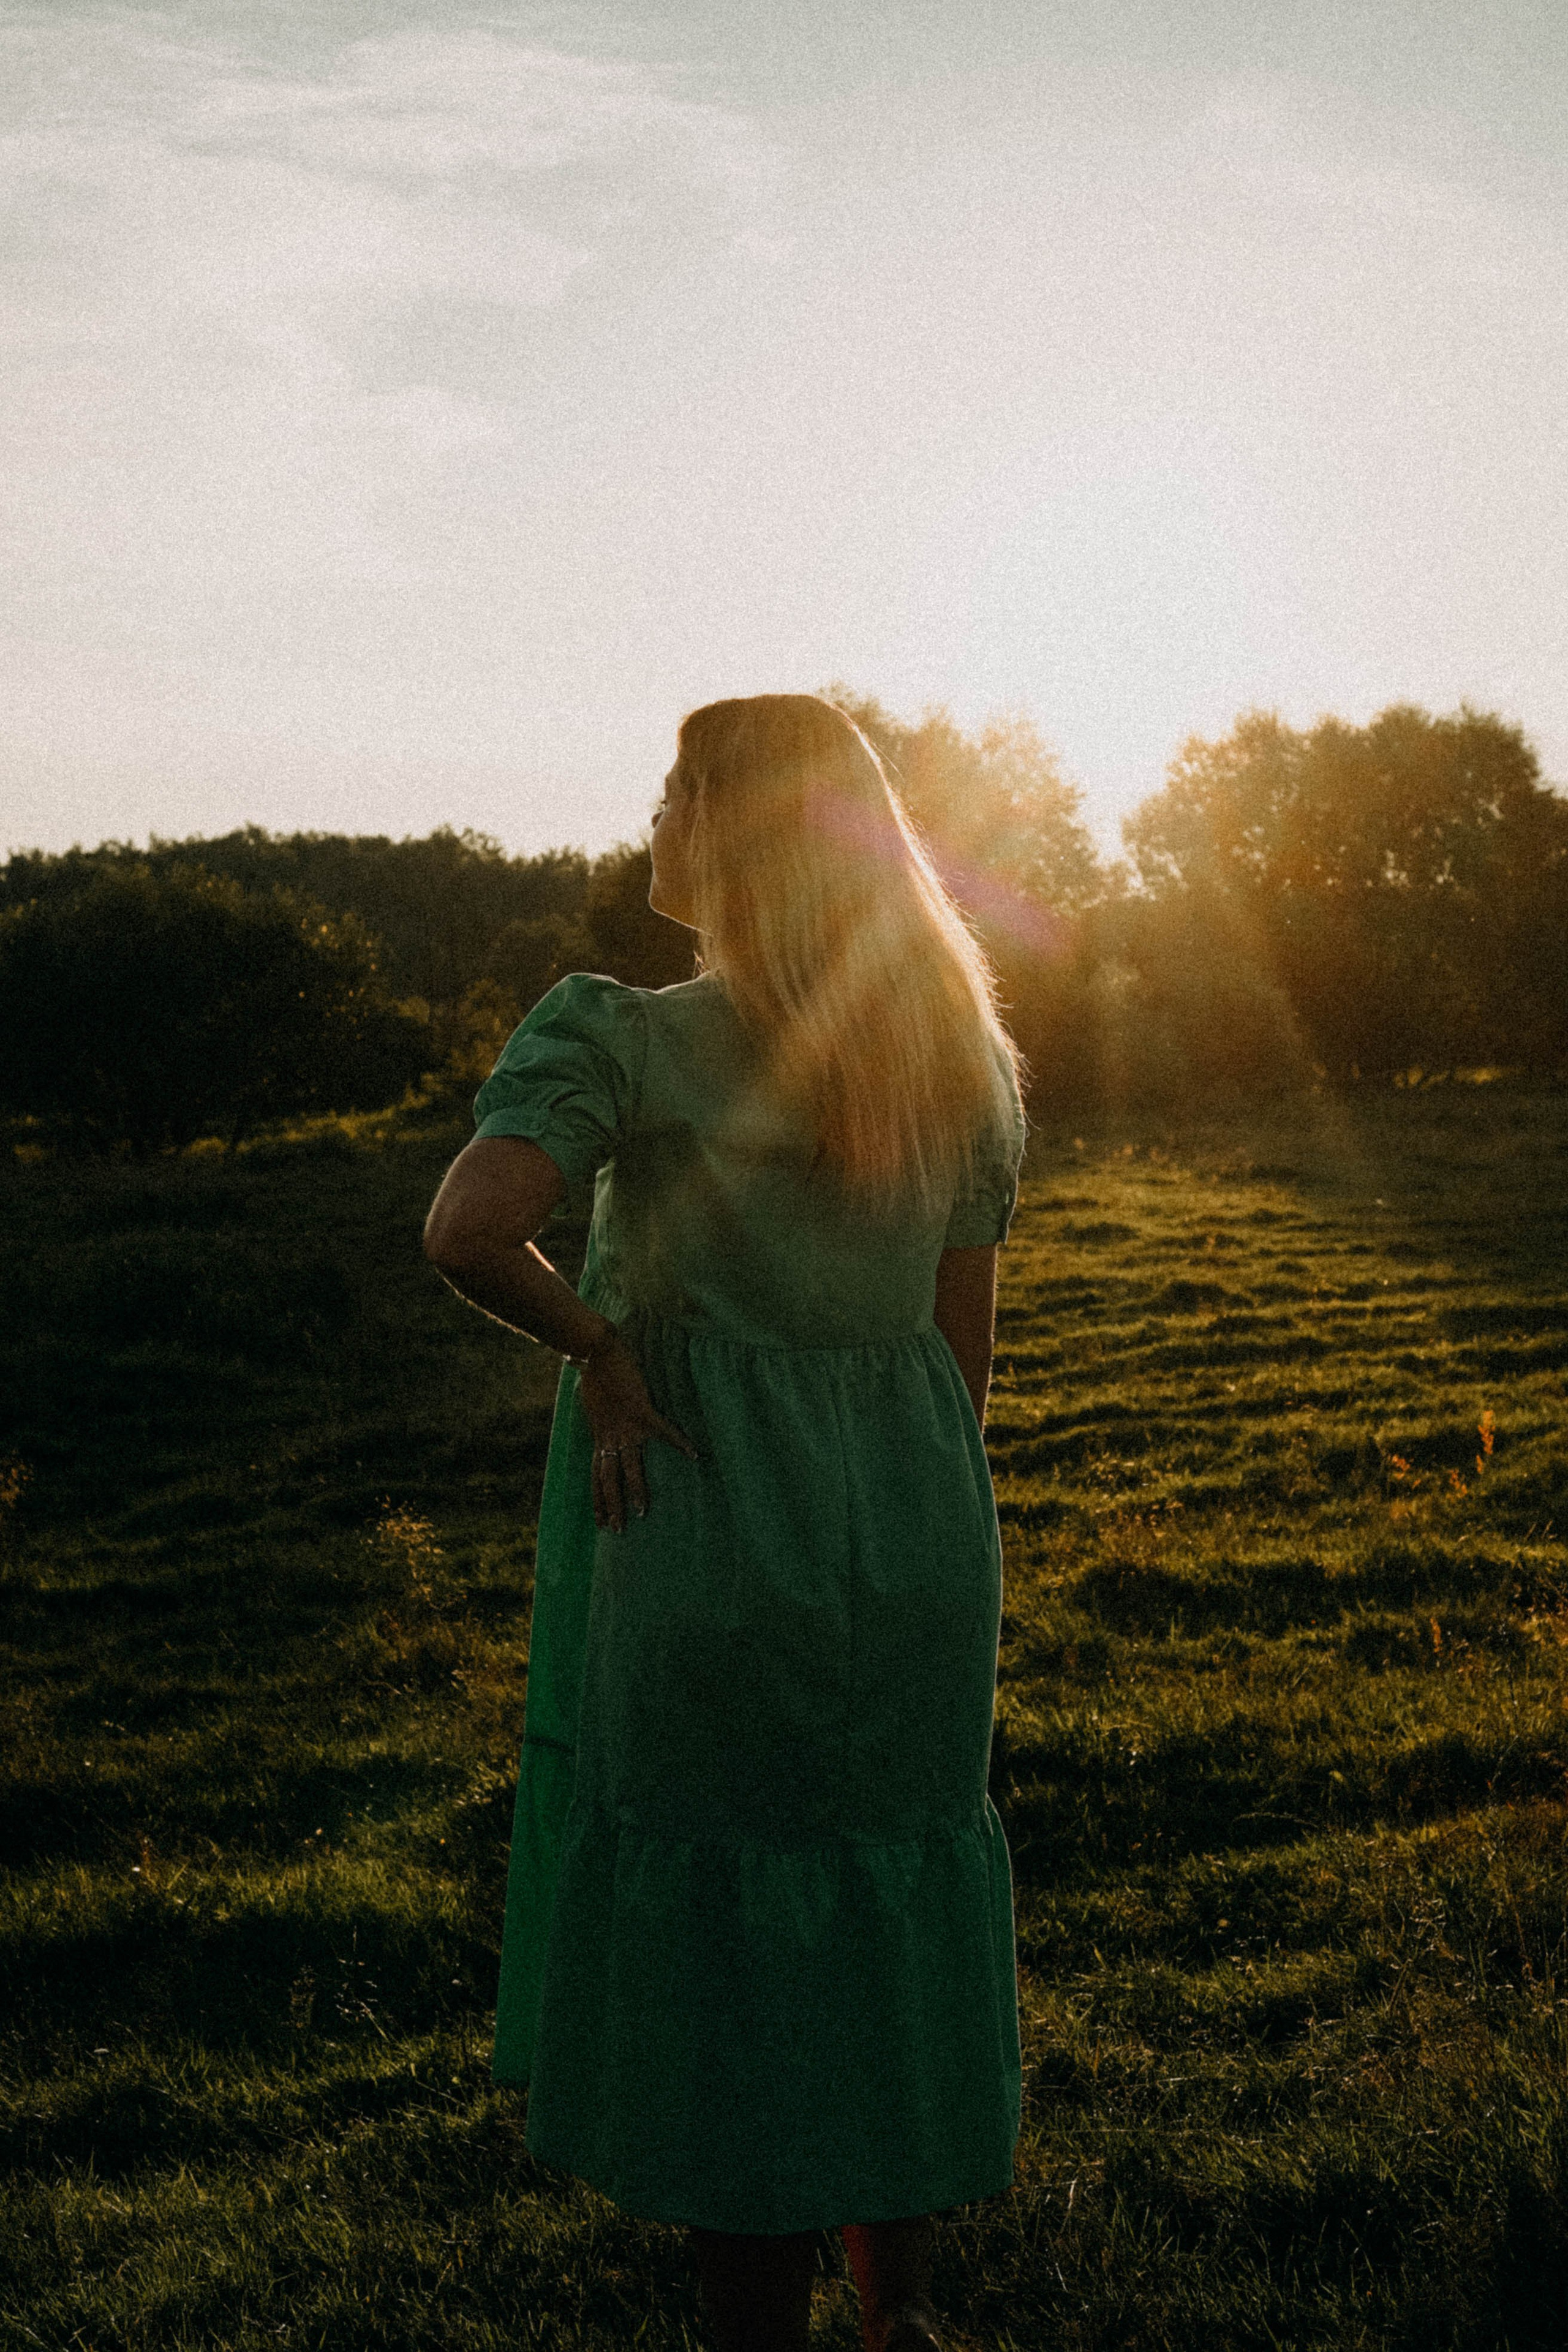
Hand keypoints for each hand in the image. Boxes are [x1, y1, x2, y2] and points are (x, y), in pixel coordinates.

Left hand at [577, 1333, 697, 1532]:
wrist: (596, 1355)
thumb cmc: (594, 1375)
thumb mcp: (592, 1404)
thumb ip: (601, 1418)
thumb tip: (605, 1429)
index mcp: (600, 1437)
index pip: (596, 1477)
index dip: (598, 1500)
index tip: (600, 1522)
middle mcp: (610, 1438)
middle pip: (609, 1480)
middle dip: (613, 1506)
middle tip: (618, 1529)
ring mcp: (626, 1427)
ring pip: (630, 1467)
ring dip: (635, 1490)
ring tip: (642, 1511)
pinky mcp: (642, 1411)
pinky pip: (664, 1432)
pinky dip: (680, 1443)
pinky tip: (695, 1455)